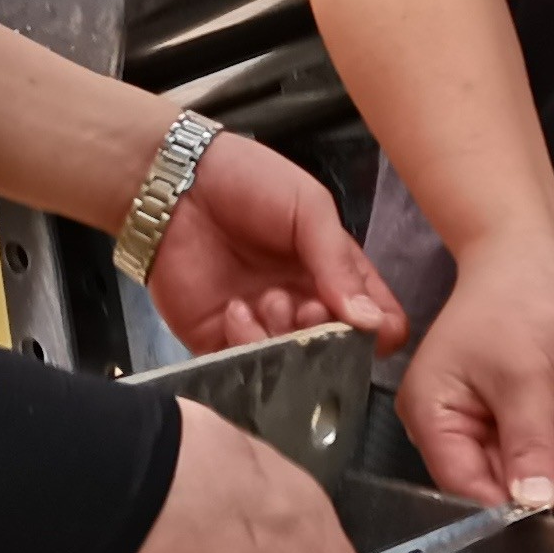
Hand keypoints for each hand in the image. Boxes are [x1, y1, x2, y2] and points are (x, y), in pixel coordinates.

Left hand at [148, 131, 407, 353]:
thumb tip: (371, 322)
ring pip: (293, 367)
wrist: (176, 183)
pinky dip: (247, 347)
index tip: (361, 322)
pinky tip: (235, 309)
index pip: (377, 319)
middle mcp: (304, 306)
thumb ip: (339, 263)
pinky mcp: (219, 342)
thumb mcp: (309, 208)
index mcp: (335, 274)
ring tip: (267, 300)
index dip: (377, 330)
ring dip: (285, 340)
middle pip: (337, 351)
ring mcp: (263, 327)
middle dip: (326, 336)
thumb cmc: (249, 182)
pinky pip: (246, 369)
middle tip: (307, 307)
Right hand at [395, 233, 553, 509]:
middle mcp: (455, 428)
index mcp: (433, 417)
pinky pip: (551, 450)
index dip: (509, 503)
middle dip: (553, 469)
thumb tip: (533, 504)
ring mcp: (490, 424)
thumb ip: (529, 446)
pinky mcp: (521, 418)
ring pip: (534, 473)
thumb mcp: (525, 377)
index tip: (552, 496)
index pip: (464, 488)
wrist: (535, 257)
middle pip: (503, 486)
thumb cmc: (516, 301)